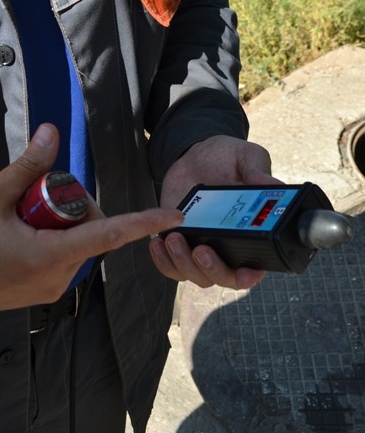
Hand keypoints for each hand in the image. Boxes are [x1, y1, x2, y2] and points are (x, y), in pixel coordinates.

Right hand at [0, 123, 182, 320]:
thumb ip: (27, 166)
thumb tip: (52, 132)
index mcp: (50, 256)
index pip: (109, 235)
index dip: (143, 222)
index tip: (174, 215)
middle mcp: (56, 279)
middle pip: (87, 233)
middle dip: (71, 207)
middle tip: (35, 193)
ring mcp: (47, 290)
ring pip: (73, 246)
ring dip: (58, 224)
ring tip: (18, 216)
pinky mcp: (37, 294)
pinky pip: (59, 260)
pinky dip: (48, 240)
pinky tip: (16, 232)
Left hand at [149, 134, 278, 290]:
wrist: (194, 155)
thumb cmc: (226, 158)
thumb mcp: (246, 157)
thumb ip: (258, 170)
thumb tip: (273, 184)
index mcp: (251, 233)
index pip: (255, 267)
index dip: (250, 276)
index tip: (244, 274)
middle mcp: (228, 247)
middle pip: (223, 277)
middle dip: (212, 270)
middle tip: (201, 250)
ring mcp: (202, 246)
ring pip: (195, 274)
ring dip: (183, 263)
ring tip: (173, 238)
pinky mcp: (179, 242)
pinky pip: (171, 265)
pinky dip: (163, 261)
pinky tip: (158, 242)